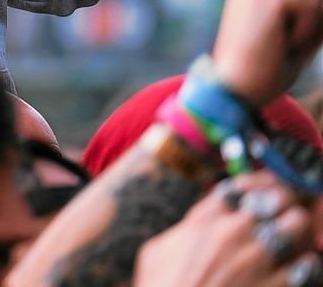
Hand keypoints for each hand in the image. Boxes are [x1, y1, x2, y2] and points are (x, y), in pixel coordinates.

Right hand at [135, 173, 318, 286]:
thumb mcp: (156, 251)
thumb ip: (182, 229)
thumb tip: (197, 221)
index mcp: (204, 221)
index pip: (238, 187)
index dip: (252, 188)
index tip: (257, 195)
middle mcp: (233, 233)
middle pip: (272, 198)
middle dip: (279, 204)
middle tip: (279, 214)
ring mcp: (258, 259)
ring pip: (295, 224)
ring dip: (295, 230)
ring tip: (290, 240)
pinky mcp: (278, 285)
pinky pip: (308, 263)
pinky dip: (305, 263)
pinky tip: (294, 269)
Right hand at [212, 0, 322, 105]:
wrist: (235, 89)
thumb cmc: (265, 67)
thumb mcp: (297, 31)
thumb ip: (316, 9)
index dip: (313, 19)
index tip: (283, 41)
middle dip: (314, 21)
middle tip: (282, 45)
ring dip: (309, 27)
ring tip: (278, 42)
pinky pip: (313, 6)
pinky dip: (306, 32)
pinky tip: (279, 42)